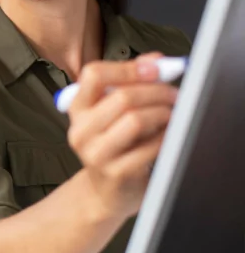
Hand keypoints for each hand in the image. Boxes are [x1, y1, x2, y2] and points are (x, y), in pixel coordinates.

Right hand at [66, 53, 177, 219]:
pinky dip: (165, 137)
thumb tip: (156, 60)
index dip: (127, 68)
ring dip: (162, 113)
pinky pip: (149, 146)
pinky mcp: (115, 172)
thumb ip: (130, 83)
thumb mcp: (113, 113)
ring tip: (172, 114)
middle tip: (175, 94)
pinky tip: (168, 135)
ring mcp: (95, 153)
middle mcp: (80, 129)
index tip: (155, 68)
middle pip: (121, 96)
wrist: (105, 192)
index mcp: (77, 108)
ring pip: (135, 120)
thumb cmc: (114, 146)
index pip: (93, 74)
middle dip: (156, 91)